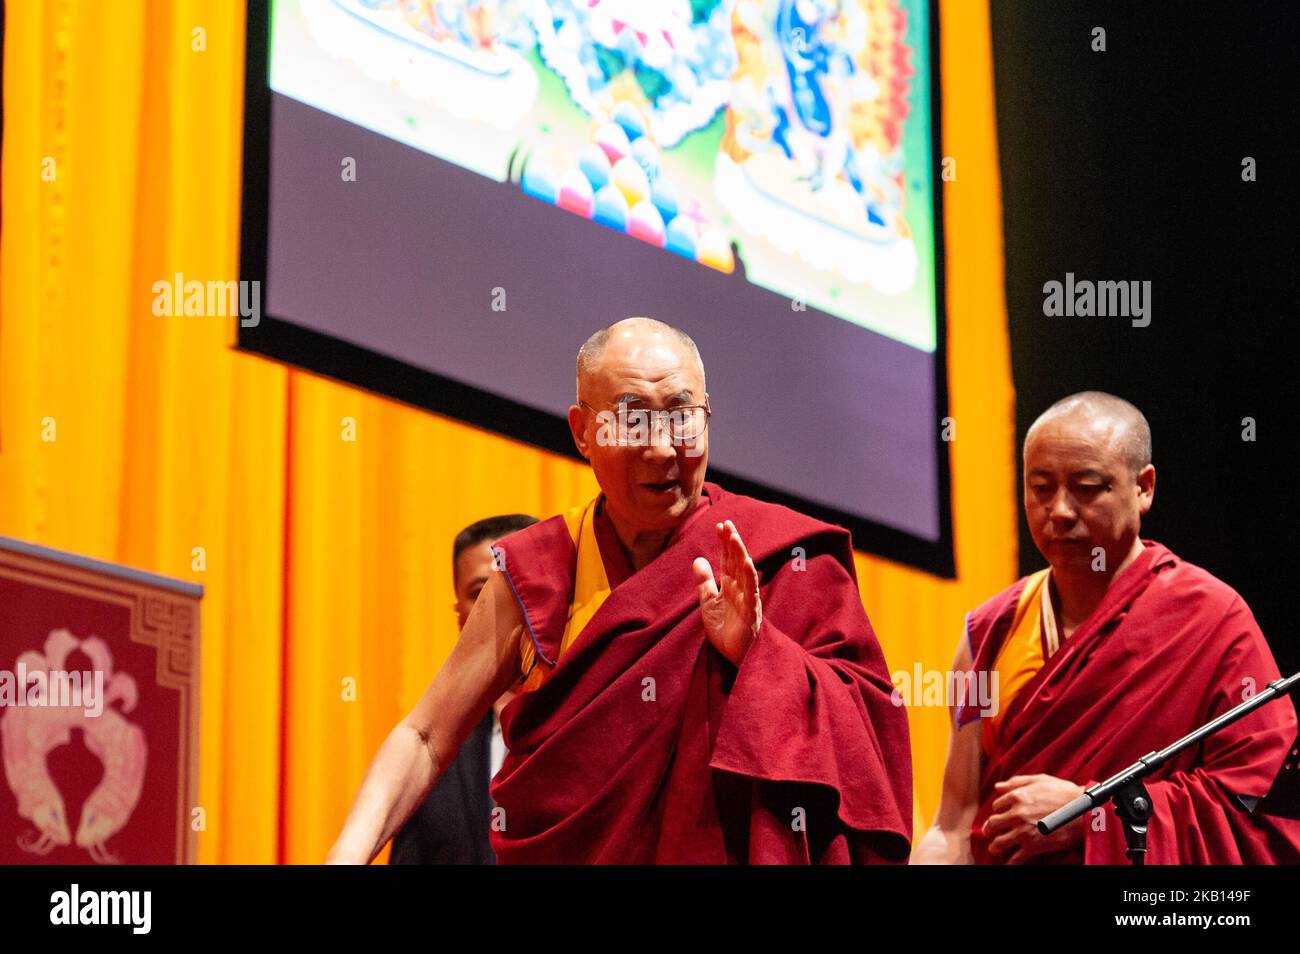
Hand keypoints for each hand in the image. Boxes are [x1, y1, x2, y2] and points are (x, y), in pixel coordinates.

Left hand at [692, 520, 761, 665]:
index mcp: (730, 587)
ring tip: (734, 537)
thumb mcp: (709, 604)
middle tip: (727, 523)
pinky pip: (751, 592)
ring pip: (745, 572)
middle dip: (732, 542)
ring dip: (740, 554)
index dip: (724, 543)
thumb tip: (697, 559)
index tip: (720, 525)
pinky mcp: (750, 612)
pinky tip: (747, 563)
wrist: (736, 656)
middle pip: (736, 561)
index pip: (727, 560)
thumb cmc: (726, 630)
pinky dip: (749, 577)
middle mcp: (740, 589)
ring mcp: (747, 599)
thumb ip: (704, 582)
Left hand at [983, 774, 1086, 863]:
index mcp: (1016, 796)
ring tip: (994, 848)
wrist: (1083, 810)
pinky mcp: (1034, 846)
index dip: (998, 810)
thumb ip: (1017, 782)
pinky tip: (1009, 862)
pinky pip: (1016, 858)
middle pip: (993, 824)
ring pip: (999, 842)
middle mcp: (1016, 814)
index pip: (997, 806)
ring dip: (995, 846)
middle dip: (989, 829)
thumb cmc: (1063, 792)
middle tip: (989, 832)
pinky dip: (1010, 862)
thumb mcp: (1039, 780)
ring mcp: (1023, 831)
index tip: (1000, 814)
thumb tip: (998, 786)